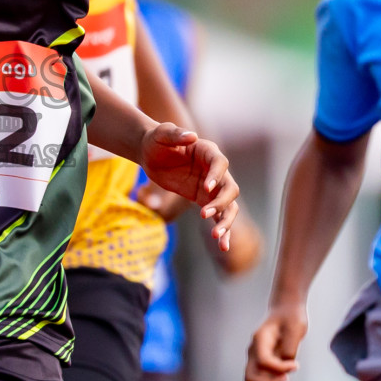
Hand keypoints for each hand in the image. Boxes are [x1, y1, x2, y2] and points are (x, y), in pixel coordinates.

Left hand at [139, 124, 238, 247]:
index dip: (215, 176)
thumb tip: (192, 136)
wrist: (150, 154)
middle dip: (222, 203)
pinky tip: (222, 246)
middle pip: (230, 188)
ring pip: (228, 206)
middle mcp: (215, 171)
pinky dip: (221, 230)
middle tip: (204, 215)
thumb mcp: (161, 134)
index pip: (220, 164)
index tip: (204, 188)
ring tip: (217, 238)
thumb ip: (175, 134)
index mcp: (208, 152)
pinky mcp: (203, 199)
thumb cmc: (156, 140)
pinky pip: (217, 216)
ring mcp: (211, 187)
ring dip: (225, 221)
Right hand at [246, 302, 306, 380]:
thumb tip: (287, 363)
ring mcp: (257, 359)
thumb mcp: (295, 327)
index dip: (279, 368)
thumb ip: (289, 346)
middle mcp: (254, 351)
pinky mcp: (265, 365)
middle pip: (252, 378)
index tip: (296, 365)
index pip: (263, 361)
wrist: (286, 311)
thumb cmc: (291, 317)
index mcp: (260, 340)